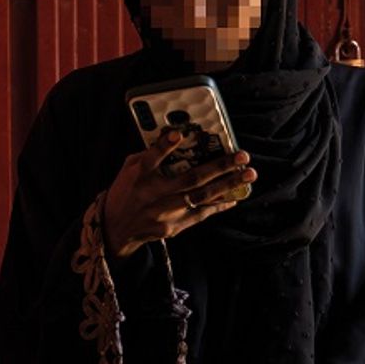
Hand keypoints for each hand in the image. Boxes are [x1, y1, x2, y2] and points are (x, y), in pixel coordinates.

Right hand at [101, 131, 255, 256]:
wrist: (116, 229)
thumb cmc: (126, 192)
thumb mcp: (129, 169)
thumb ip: (149, 155)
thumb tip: (176, 139)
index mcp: (138, 176)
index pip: (151, 158)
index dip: (165, 146)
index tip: (179, 134)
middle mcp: (152, 195)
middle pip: (189, 179)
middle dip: (219, 167)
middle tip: (242, 157)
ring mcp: (164, 213)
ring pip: (200, 198)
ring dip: (227, 185)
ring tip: (248, 175)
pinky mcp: (172, 227)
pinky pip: (200, 214)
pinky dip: (218, 205)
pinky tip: (234, 197)